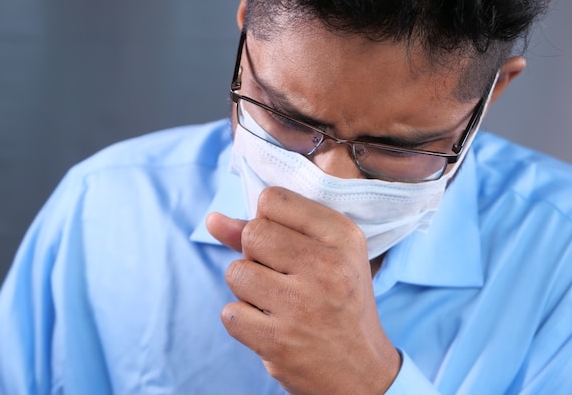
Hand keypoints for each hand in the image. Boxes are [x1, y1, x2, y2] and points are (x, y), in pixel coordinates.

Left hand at [206, 186, 400, 393]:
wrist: (359, 371)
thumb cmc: (338, 303)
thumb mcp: (324, 256)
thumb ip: (270, 230)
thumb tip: (212, 219)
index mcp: (343, 237)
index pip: (274, 200)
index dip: (267, 220)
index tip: (284, 243)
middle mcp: (327, 267)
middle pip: (253, 233)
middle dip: (255, 254)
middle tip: (281, 276)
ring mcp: (302, 305)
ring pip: (236, 272)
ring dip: (247, 289)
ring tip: (276, 302)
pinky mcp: (278, 340)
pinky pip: (229, 313)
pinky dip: (243, 321)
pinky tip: (269, 326)